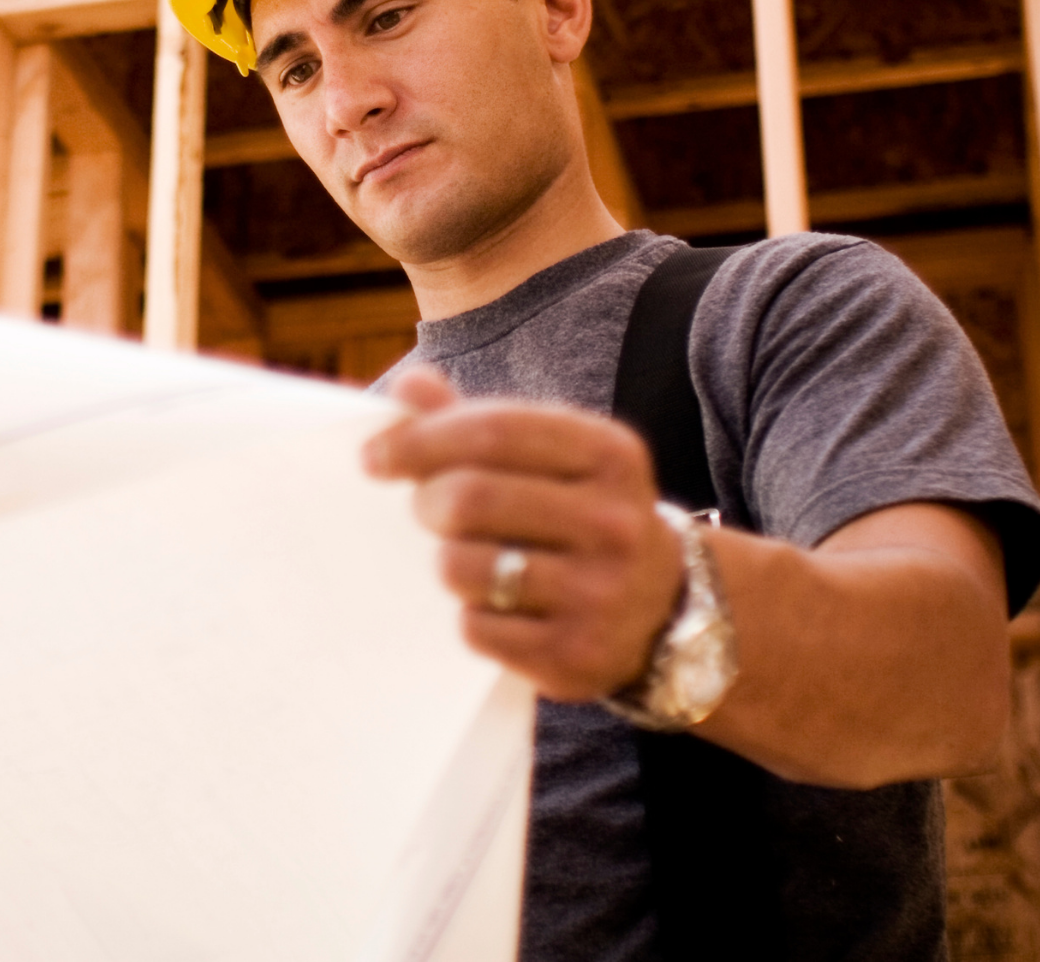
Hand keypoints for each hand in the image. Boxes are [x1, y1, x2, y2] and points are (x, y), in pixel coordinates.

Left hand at [364, 366, 684, 701]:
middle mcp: (615, 522)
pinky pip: (475, 628)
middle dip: (425, 501)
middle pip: (471, 497)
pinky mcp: (576, 655)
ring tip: (461, 559)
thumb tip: (410, 385)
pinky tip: (493, 607)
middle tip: (422, 510)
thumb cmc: (582, 516)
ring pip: (463, 566)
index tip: (375, 456)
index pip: (494, 430)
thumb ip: (480, 420)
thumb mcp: (554, 458)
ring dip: (443, 562)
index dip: (420, 438)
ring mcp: (600, 593)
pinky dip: (468, 616)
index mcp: (610, 454)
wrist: (665, 610)